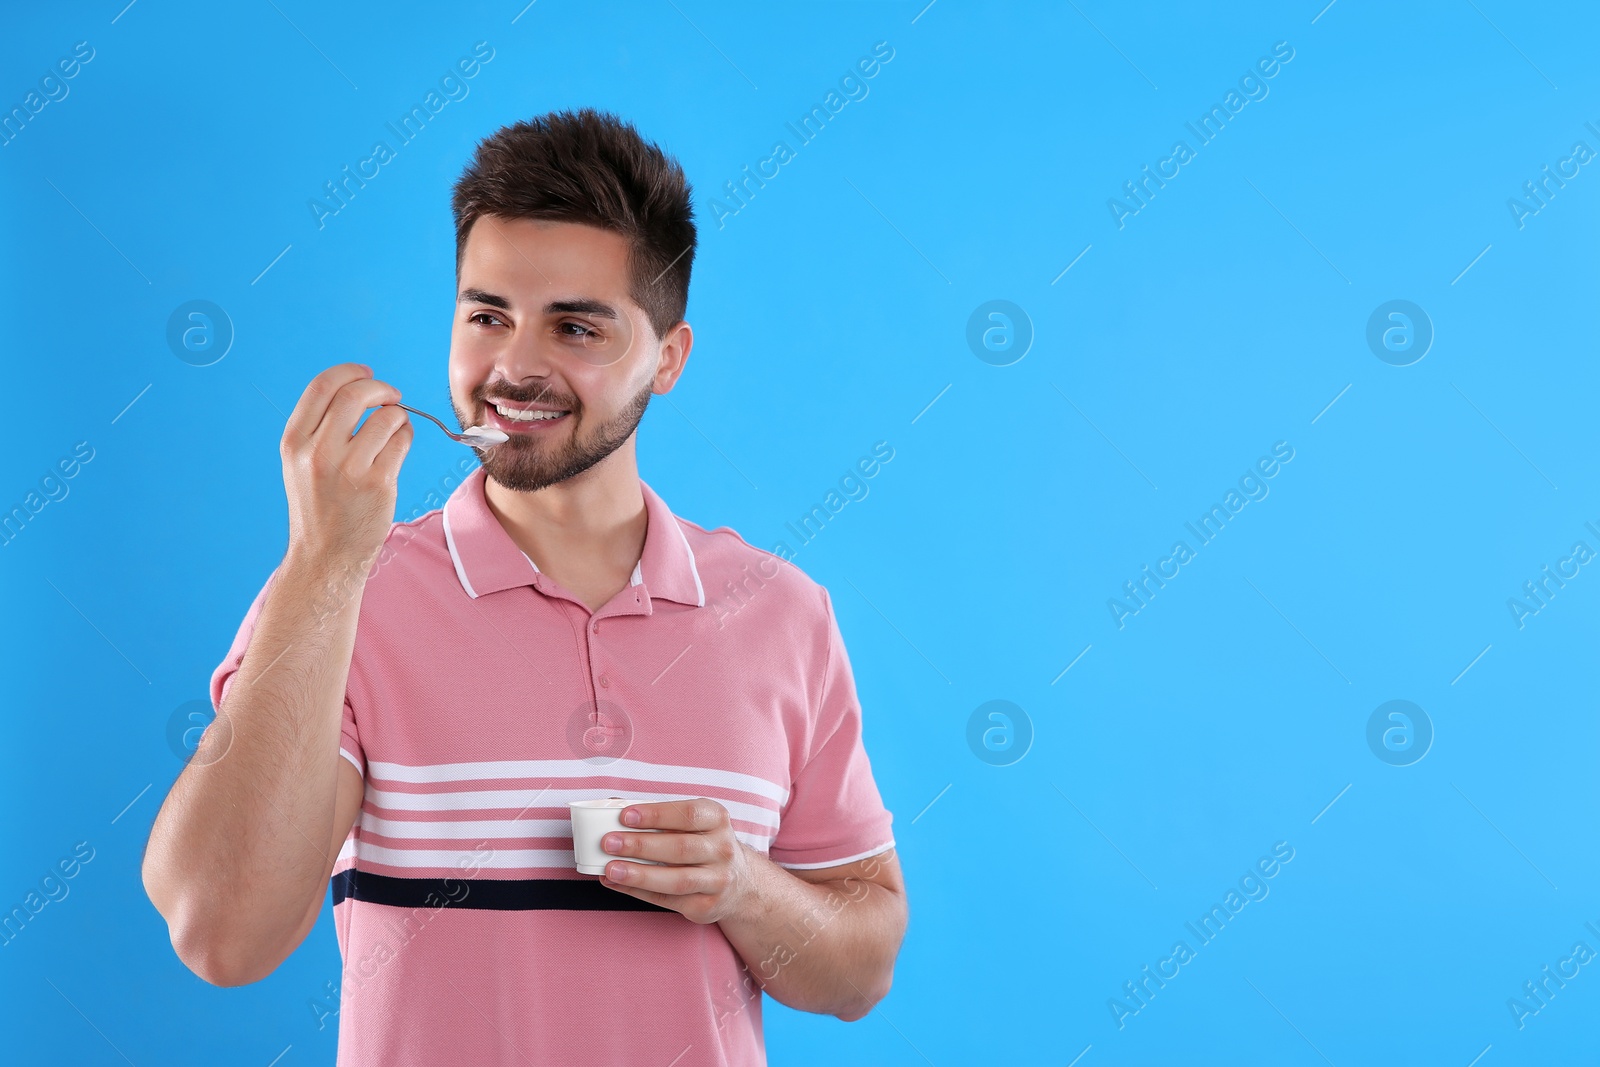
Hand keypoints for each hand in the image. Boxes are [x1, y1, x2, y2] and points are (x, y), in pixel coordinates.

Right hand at [281, 362, 412, 569]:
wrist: (325, 556)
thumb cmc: (320, 506)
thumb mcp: (301, 463)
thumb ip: (320, 427)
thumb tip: (359, 389)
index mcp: (294, 442)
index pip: (322, 386)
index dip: (350, 373)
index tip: (367, 374)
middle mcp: (317, 452)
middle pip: (355, 395)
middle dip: (380, 388)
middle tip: (392, 396)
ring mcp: (348, 468)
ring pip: (386, 417)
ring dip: (398, 416)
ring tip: (394, 430)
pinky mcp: (377, 483)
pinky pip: (402, 441)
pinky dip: (406, 437)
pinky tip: (397, 449)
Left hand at [597, 798, 755, 924]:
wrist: (740, 883)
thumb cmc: (704, 845)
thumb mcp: (693, 824)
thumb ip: (659, 815)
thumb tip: (613, 806)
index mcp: (717, 820)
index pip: (688, 814)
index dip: (656, 814)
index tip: (625, 815)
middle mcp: (722, 850)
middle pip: (680, 847)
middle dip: (641, 845)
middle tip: (609, 842)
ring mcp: (717, 880)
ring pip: (676, 879)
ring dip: (639, 874)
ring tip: (610, 869)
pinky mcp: (705, 906)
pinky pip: (668, 900)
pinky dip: (638, 892)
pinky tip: (618, 883)